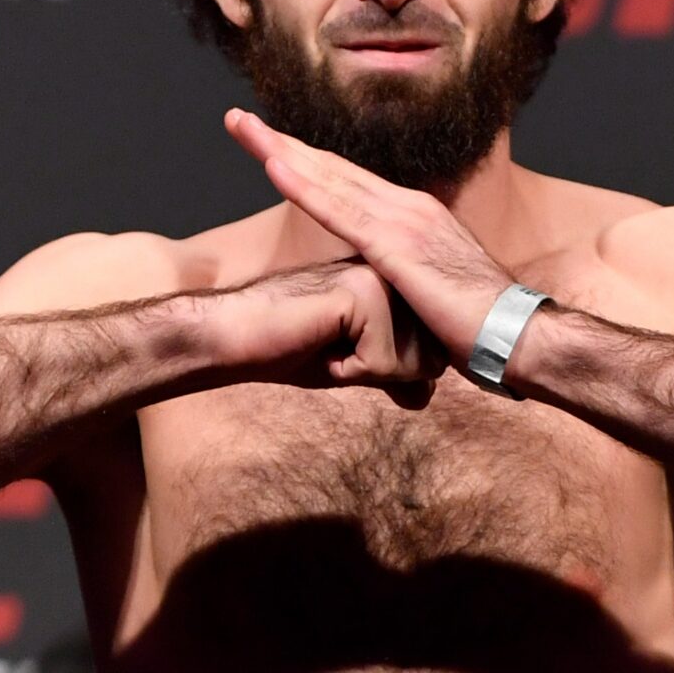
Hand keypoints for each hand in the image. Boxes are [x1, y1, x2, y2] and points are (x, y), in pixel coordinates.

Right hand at [208, 259, 446, 408]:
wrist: (238, 335)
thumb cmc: (290, 348)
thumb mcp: (355, 365)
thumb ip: (393, 375)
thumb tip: (425, 397)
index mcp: (397, 283)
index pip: (434, 351)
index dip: (391, 370)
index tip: (346, 347)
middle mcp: (397, 275)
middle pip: (431, 360)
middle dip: (382, 372)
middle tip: (334, 346)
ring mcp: (382, 279)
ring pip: (413, 362)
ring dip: (364, 370)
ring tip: (327, 342)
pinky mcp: (364, 293)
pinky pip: (381, 361)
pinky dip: (348, 368)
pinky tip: (319, 341)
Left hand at [223, 108, 513, 360]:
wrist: (519, 335)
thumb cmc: (479, 328)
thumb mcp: (432, 295)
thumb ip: (404, 284)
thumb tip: (386, 297)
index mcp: (415, 217)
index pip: (348, 182)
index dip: (305, 161)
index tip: (267, 144)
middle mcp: (409, 207)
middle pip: (332, 168)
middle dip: (281, 142)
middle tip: (238, 120)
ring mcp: (405, 221)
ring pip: (330, 180)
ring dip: (281, 152)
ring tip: (244, 129)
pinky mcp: (398, 247)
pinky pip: (341, 212)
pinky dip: (305, 187)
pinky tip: (274, 167)